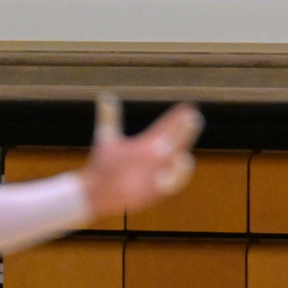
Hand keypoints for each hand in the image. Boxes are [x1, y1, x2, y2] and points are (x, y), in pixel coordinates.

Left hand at [79, 94, 201, 215]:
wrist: (95, 191)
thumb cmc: (102, 166)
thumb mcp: (107, 138)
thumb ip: (109, 117)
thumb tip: (105, 95)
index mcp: (147, 145)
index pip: (166, 128)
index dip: (176, 118)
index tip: (187, 107)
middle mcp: (155, 159)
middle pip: (177, 143)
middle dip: (186, 131)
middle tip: (193, 117)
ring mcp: (156, 175)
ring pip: (180, 167)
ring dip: (184, 162)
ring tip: (183, 155)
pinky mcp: (154, 192)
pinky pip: (170, 186)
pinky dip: (173, 180)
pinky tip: (168, 175)